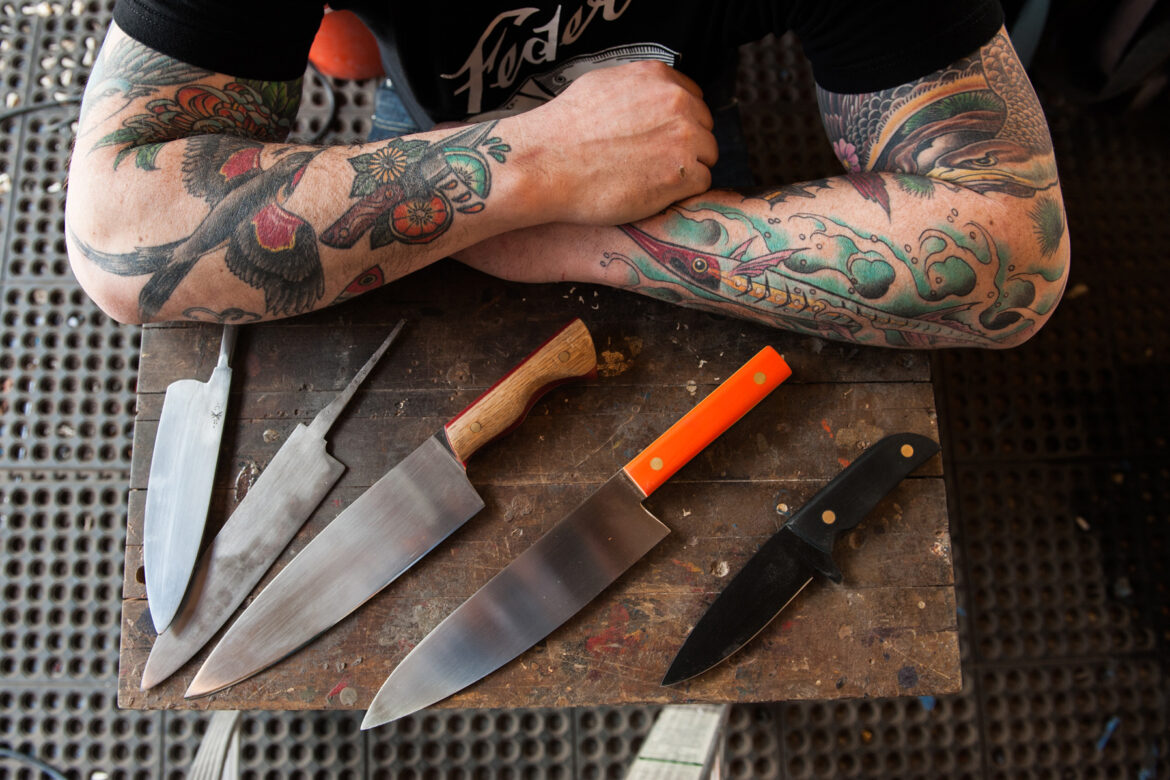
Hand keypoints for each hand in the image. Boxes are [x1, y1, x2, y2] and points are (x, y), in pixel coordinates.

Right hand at [506, 61, 717, 225]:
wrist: (547, 164)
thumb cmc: (565, 129)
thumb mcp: (603, 85)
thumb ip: (639, 89)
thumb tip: (653, 98)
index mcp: (659, 78)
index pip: (693, 99)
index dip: (679, 123)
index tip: (661, 140)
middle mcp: (677, 103)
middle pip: (704, 129)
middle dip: (685, 147)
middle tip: (654, 164)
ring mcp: (682, 138)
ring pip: (707, 157)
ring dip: (686, 170)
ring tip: (652, 180)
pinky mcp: (681, 174)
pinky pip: (701, 183)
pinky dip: (682, 192)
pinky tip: (653, 193)